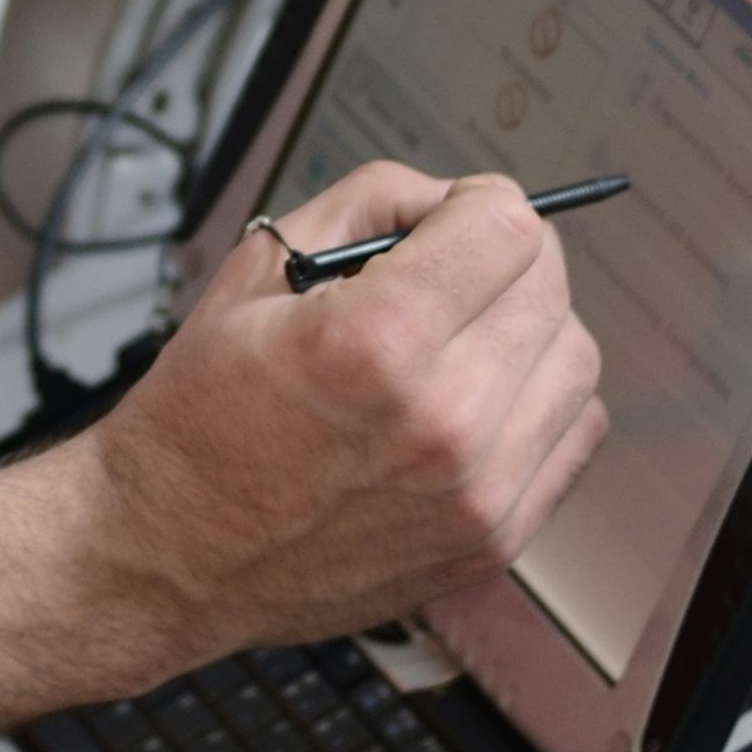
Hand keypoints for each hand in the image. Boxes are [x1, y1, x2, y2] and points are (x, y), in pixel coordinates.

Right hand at [68, 164, 604, 674]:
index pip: (508, 227)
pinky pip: (577, 434)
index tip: (449, 220)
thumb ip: (369, 200)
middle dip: (502, 259)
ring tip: (461, 339)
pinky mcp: (493, 540)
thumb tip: (452, 197)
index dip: (476, 203)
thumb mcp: (256, 269)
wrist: (174, 554)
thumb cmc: (203, 418)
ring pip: (576, 357)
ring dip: (530, 328)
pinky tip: (481, 398)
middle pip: (549, 286)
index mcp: (372, 346)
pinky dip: (542, 401)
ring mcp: (475, 491)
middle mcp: (439, 424)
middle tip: (447, 275)